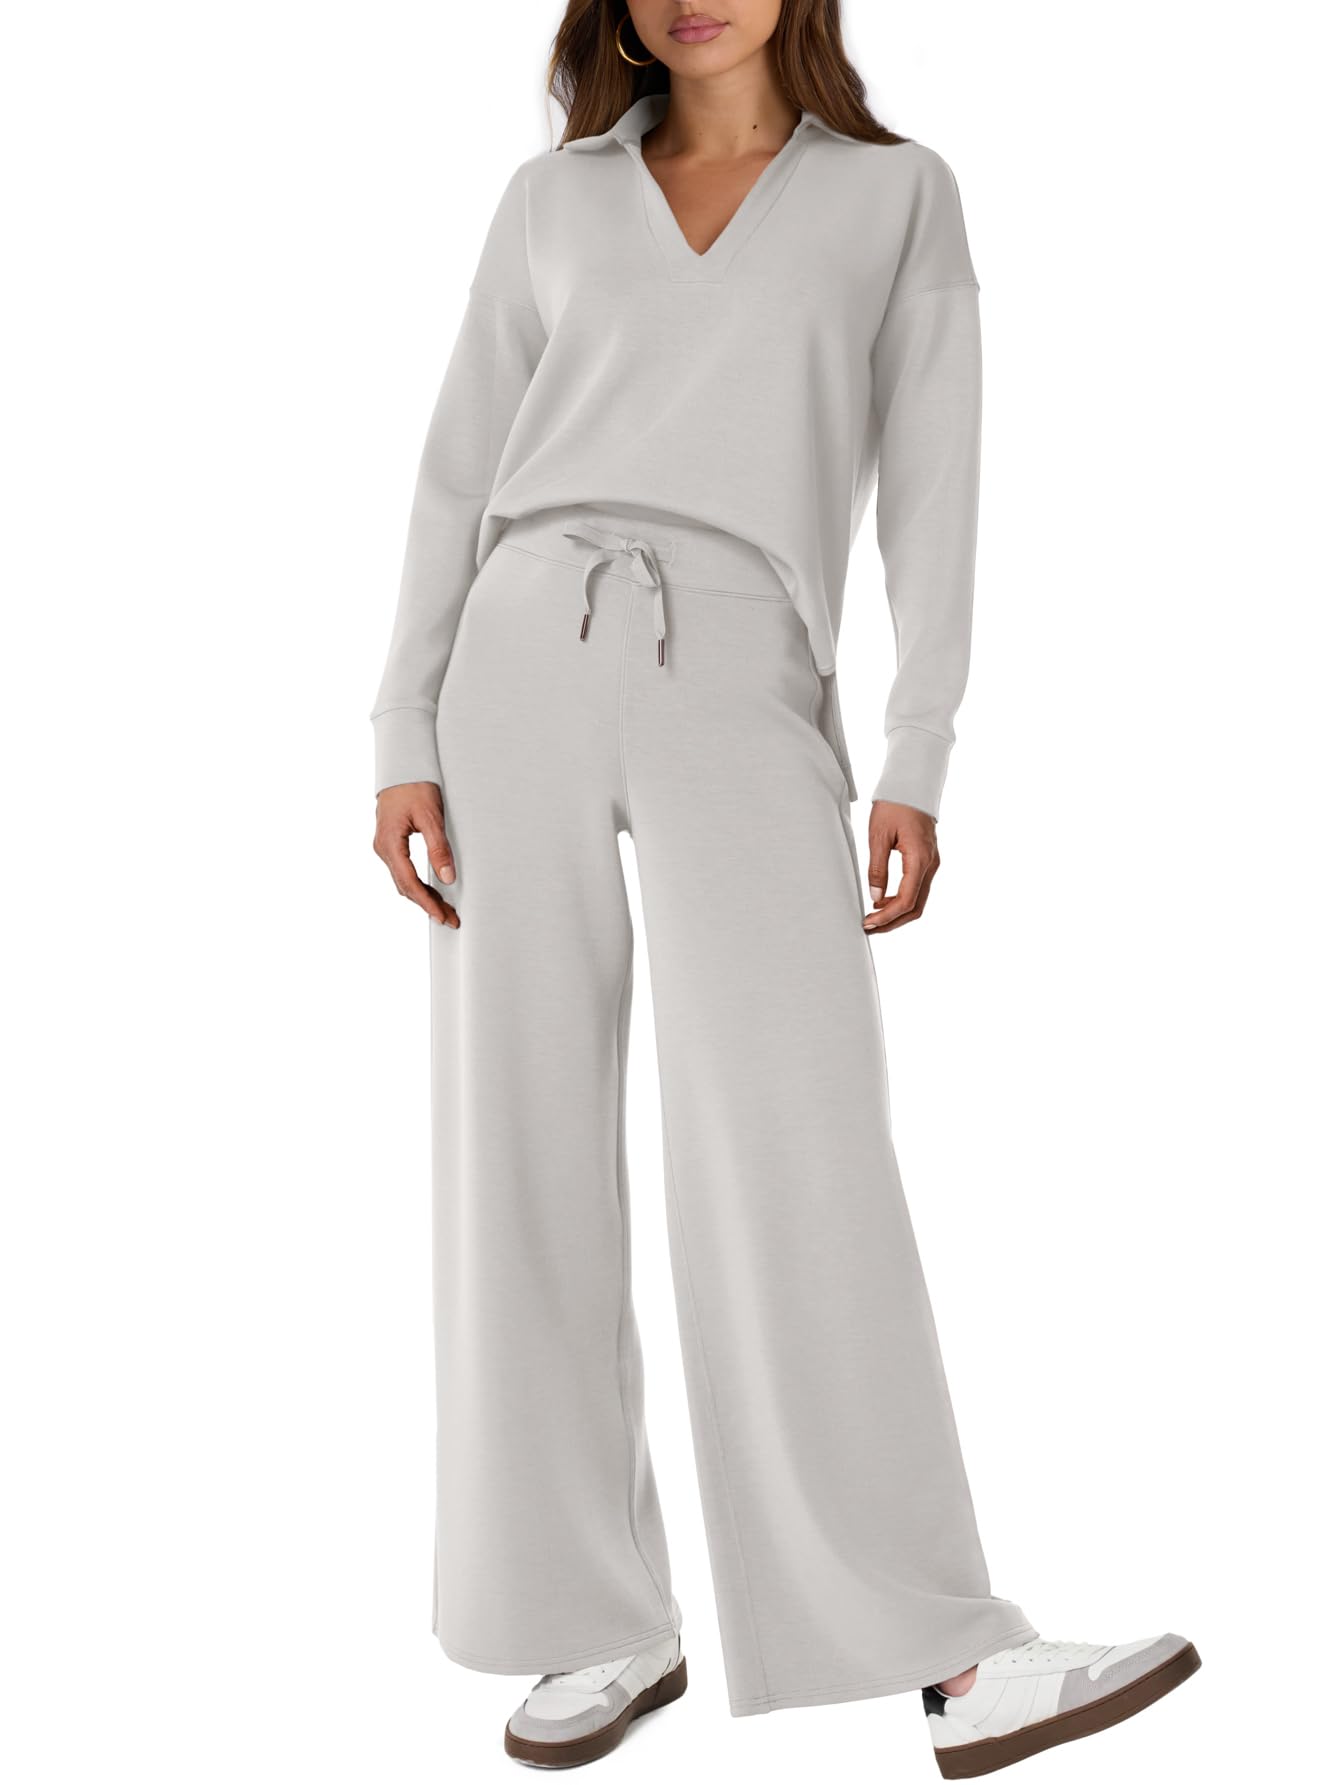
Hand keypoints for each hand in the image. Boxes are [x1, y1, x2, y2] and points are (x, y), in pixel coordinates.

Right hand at [373, 781, 458, 926]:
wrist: (402, 767)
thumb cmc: (415, 787)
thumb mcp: (431, 817)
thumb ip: (439, 848)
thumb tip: (447, 877)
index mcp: (390, 844)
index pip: (409, 882)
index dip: (427, 902)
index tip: (443, 916)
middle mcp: (383, 848)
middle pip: (405, 886)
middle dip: (427, 904)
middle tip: (450, 919)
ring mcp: (385, 847)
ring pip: (403, 881)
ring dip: (422, 896)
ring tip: (444, 909)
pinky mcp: (391, 843)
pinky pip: (403, 871)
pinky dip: (417, 884)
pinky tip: (432, 891)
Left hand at [864, 801, 939, 933]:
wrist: (912, 785)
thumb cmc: (894, 805)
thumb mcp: (878, 837)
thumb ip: (877, 869)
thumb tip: (875, 897)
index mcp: (919, 859)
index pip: (906, 901)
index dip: (887, 917)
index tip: (868, 923)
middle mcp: (930, 864)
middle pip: (916, 907)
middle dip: (892, 922)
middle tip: (869, 927)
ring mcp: (932, 863)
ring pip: (918, 900)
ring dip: (897, 913)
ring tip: (873, 917)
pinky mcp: (927, 860)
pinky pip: (918, 888)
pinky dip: (902, 900)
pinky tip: (883, 901)